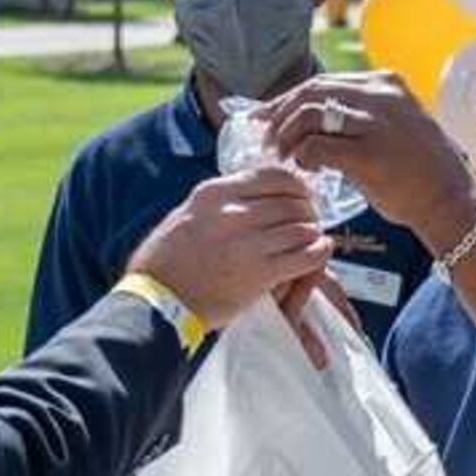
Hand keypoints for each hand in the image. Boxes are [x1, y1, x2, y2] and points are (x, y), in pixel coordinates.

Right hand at [126, 167, 333, 339]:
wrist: (156, 300)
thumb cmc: (166, 260)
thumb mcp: (188, 213)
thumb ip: (222, 200)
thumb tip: (255, 192)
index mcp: (215, 193)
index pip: (274, 175)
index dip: (296, 186)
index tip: (301, 196)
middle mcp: (233, 213)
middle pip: (292, 202)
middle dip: (308, 211)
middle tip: (310, 222)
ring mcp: (248, 243)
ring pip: (302, 227)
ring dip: (313, 233)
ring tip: (313, 240)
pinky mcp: (259, 274)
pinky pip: (305, 256)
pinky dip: (319, 253)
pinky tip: (320, 253)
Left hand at [263, 72, 475, 244]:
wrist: (452, 201)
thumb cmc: (422, 171)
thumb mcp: (398, 124)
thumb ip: (364, 113)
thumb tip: (315, 117)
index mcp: (387, 83)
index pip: (323, 82)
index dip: (288, 98)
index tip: (268, 116)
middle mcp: (381, 96)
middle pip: (311, 92)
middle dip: (280, 114)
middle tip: (266, 138)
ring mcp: (376, 123)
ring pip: (309, 114)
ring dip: (287, 136)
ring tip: (283, 157)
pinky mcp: (369, 154)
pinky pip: (316, 146)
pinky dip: (302, 156)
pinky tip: (306, 169)